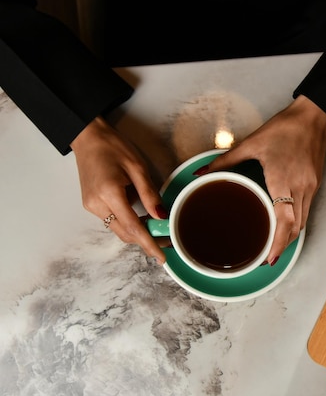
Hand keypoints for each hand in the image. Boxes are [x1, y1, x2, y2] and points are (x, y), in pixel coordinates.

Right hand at [70, 116, 166, 263]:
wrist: (88, 138)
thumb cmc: (113, 147)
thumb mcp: (137, 167)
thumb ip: (149, 193)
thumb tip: (161, 216)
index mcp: (110, 193)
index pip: (133, 227)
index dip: (149, 244)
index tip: (161, 258)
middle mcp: (97, 205)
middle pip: (125, 233)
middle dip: (146, 240)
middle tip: (167, 241)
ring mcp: (91, 206)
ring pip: (118, 229)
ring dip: (137, 232)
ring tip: (157, 228)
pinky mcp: (90, 205)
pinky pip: (112, 220)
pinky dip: (127, 222)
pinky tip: (141, 216)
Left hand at [199, 95, 325, 265]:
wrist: (313, 117)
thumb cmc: (284, 129)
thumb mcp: (251, 143)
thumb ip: (225, 161)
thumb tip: (202, 173)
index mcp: (283, 181)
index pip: (285, 222)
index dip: (278, 244)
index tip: (269, 258)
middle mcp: (301, 189)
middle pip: (296, 228)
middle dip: (283, 246)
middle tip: (268, 258)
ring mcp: (311, 187)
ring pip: (303, 221)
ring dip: (291, 236)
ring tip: (276, 246)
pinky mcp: (316, 183)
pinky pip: (307, 210)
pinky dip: (297, 222)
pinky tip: (286, 223)